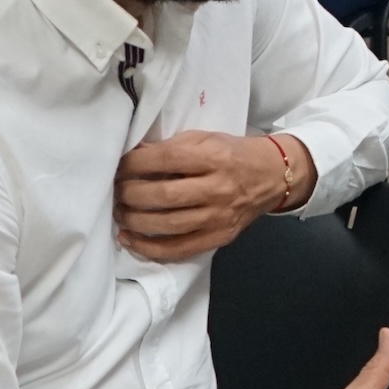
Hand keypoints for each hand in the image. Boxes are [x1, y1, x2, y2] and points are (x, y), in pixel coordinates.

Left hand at [115, 130, 315, 261]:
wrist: (273, 176)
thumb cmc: (234, 154)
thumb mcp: (207, 139)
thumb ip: (173, 147)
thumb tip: (133, 155)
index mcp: (215, 158)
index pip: (167, 160)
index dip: (135, 163)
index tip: (118, 165)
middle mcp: (218, 188)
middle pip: (164, 195)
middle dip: (130, 194)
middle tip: (115, 191)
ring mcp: (219, 216)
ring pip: (168, 224)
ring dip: (134, 221)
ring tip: (119, 213)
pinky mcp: (219, 237)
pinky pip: (179, 249)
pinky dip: (149, 248)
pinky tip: (129, 239)